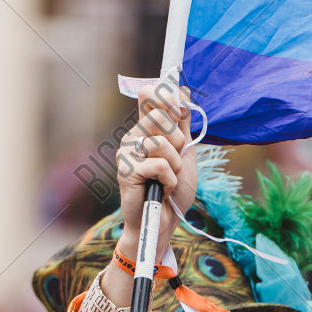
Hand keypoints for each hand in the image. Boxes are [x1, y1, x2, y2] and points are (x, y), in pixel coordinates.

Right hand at [115, 87, 197, 261]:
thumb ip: (182, 123)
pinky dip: (169, 180)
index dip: (167, 97)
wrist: (164, 222)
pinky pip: (159, 165)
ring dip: (174, 165)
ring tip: (167, 177)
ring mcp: (127, 152)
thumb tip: (183, 90)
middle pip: (160, 115)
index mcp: (146, 128)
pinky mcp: (127, 170)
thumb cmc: (173, 189)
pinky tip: (161, 188)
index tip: (178, 112)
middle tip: (174, 160)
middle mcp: (133, 136)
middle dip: (178, 141)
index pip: (149, 94)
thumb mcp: (185, 152)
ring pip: (161, 142)